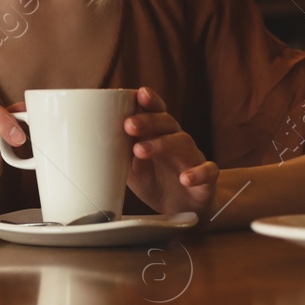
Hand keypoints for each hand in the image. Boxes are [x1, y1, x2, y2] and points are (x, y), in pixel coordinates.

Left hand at [125, 86, 219, 216]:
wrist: (182, 210)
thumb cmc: (155, 183)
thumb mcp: (132, 169)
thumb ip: (120, 154)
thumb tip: (97, 143)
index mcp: (159, 135)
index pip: (155, 113)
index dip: (149, 102)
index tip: (137, 93)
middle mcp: (178, 142)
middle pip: (167, 123)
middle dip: (148, 121)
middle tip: (129, 125)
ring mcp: (193, 159)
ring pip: (183, 143)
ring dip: (163, 144)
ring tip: (141, 150)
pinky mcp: (207, 179)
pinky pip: (207, 172)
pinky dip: (197, 174)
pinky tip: (185, 179)